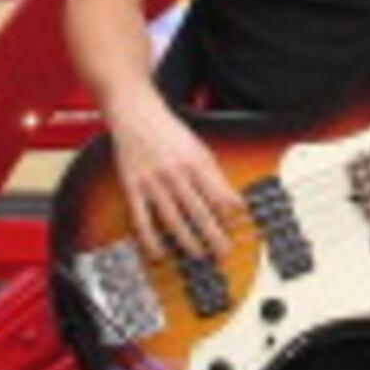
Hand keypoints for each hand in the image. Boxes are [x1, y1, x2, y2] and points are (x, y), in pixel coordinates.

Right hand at [107, 96, 239, 264]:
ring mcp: (153, 182)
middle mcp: (176, 174)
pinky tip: (159, 252)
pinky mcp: (133, 188)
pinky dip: (151, 239)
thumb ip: (215, 177)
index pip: (218, 196)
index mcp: (196, 163)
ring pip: (173, 219)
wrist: (137, 115)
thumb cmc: (170, 133)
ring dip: (187, 241)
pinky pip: (142, 219)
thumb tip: (234, 203)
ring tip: (198, 255)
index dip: (228, 217)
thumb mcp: (200, 150)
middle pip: (199, 211)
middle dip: (213, 236)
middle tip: (223, 252)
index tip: (236, 232)